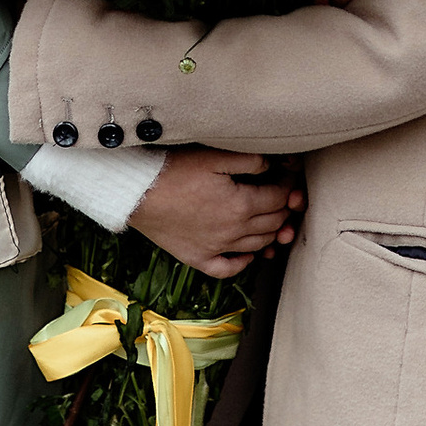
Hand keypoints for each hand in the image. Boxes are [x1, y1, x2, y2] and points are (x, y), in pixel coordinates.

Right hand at [131, 150, 303, 280]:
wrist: (137, 192)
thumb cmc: (173, 169)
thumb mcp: (215, 156)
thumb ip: (250, 159)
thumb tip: (273, 164)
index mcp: (241, 205)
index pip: (279, 198)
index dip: (288, 185)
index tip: (288, 175)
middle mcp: (233, 231)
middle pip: (273, 223)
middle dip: (284, 208)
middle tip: (284, 195)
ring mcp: (216, 248)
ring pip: (257, 246)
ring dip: (271, 233)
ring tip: (272, 219)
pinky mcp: (197, 257)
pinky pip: (227, 269)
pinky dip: (242, 263)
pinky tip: (246, 253)